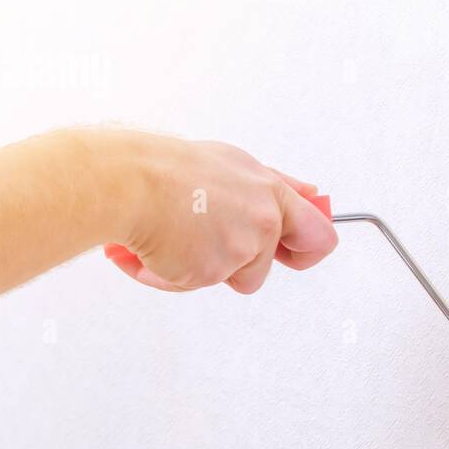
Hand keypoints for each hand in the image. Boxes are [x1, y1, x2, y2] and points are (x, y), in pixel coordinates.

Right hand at [102, 134, 336, 293]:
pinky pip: (193, 284)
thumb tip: (314, 194)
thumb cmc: (172, 168)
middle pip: (267, 267)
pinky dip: (169, 273)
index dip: (305, 249)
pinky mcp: (213, 270)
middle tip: (213, 250)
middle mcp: (263, 220)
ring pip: (225, 277)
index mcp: (271, 192)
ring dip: (199, 267)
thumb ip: (278, 185)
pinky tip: (151, 249)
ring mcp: (241, 247)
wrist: (130, 182)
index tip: (290, 251)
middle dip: (245, 268)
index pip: (318, 232)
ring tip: (170, 238)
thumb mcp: (234, 164)